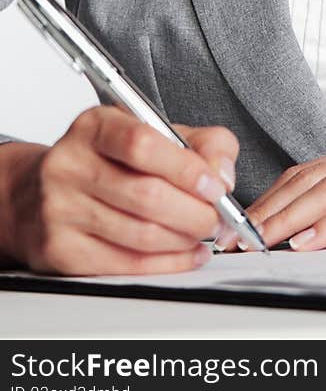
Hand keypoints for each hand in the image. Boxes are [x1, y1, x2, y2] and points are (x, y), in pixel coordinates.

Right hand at [0, 104, 239, 274]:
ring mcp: (60, 209)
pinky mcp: (60, 250)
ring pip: (140, 235)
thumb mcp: (155, 132)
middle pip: (146, 195)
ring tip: (201, 234)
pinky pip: (125, 264)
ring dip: (184, 240)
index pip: (142, 144)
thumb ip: (202, 142)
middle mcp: (70, 165)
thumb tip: (222, 174)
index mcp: (95, 126)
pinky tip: (185, 254)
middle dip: (195, 213)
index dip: (187, 168)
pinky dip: (167, 264)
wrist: (40, 192)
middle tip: (217, 218)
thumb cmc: (108, 160)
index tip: (216, 186)